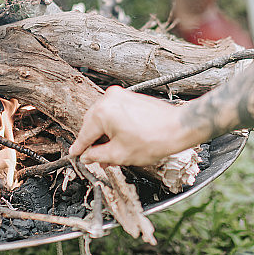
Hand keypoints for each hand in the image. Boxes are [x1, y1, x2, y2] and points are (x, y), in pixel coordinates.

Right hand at [69, 86, 192, 166]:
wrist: (178, 128)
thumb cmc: (155, 138)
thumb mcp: (120, 154)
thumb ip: (98, 156)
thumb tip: (88, 156)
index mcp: (103, 112)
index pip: (85, 134)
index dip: (80, 148)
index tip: (74, 154)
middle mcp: (110, 99)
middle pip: (93, 124)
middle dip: (95, 143)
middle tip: (97, 159)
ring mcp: (121, 96)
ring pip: (104, 119)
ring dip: (106, 136)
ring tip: (112, 154)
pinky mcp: (131, 97)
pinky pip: (115, 113)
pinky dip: (115, 127)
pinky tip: (120, 141)